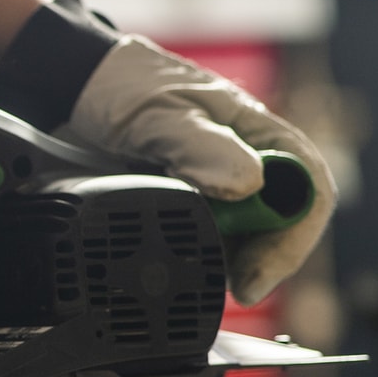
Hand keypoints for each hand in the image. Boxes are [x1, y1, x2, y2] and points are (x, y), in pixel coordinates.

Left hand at [63, 37, 334, 305]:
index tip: (257, 273)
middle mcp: (245, 164)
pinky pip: (204, 240)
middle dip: (262, 261)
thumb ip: (200, 145)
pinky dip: (198, 258)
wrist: (70, 92)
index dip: (292, 238)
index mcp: (259, 134)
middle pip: (279, 225)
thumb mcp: (159, 114)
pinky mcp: (182, 205)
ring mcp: (213, 188)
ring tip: (204, 282)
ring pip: (243, 238)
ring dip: (230, 264)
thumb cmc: (123, 86)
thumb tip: (247, 184)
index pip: (307, 191)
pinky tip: (181, 271)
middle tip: (234, 290)